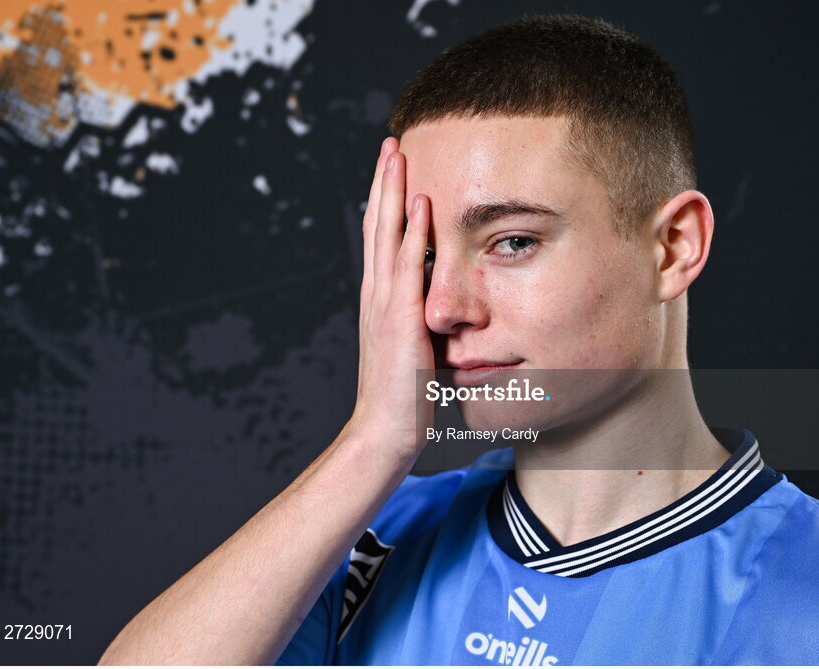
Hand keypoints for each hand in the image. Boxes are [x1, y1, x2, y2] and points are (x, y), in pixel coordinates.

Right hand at [345, 138, 434, 455]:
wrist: (385, 432)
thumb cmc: (405, 398)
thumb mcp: (415, 350)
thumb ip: (423, 323)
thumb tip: (441, 309)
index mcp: (382, 299)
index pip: (382, 239)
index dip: (387, 201)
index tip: (395, 168)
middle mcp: (378, 294)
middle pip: (377, 225)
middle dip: (384, 183)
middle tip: (390, 143)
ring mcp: (385, 304)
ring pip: (386, 235)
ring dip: (393, 192)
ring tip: (397, 154)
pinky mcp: (401, 320)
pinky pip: (407, 267)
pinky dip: (413, 232)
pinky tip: (422, 203)